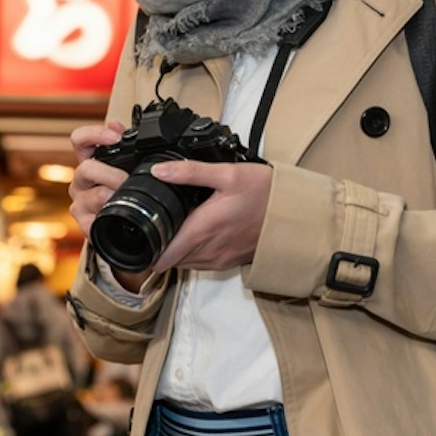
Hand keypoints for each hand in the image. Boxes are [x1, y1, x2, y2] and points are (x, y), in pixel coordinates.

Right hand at [68, 121, 129, 236]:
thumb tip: (115, 124)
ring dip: (117, 196)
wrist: (127, 227)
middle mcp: (80, 182)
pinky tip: (121, 215)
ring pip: (98, 195)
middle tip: (128, 179)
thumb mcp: (126, 164)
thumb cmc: (125, 192)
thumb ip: (121, 143)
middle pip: (86, 168)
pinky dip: (113, 216)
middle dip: (112, 173)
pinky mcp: (85, 225)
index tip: (115, 137)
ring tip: (129, 199)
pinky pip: (98, 219)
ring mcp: (80, 204)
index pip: (79, 140)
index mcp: (89, 163)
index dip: (94, 134)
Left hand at [146, 160, 272, 273]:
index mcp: (202, 230)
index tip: (140, 232)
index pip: (162, 256)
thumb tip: (159, 171)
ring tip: (172, 226)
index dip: (145, 248)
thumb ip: (190, 172)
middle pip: (170, 259)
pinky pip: (201, 263)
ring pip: (184, 263)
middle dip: (157, 245)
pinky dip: (191, 252)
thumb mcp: (228, 174)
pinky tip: (196, 232)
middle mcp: (208, 251)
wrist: (296, 214)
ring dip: (175, 250)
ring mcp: (219, 259)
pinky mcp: (229, 262)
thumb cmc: (265, 193)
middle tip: (153, 223)